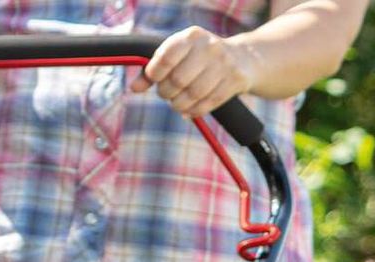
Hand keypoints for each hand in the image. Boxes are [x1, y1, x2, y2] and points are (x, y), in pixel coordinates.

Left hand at [130, 26, 257, 118]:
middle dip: (166, 92)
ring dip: (178, 105)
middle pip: (177, 81)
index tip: (156, 79)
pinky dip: (192, 111)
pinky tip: (190, 108)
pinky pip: (205, 106)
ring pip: (191, 96)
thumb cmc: (198, 59)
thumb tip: (133, 88)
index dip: (154, 74)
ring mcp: (224, 64)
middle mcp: (209, 47)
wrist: (241, 59)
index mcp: (191, 37)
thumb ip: (152, 71)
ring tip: (178, 101)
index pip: (166, 58)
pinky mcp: (234, 82)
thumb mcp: (176, 56)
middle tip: (168, 92)